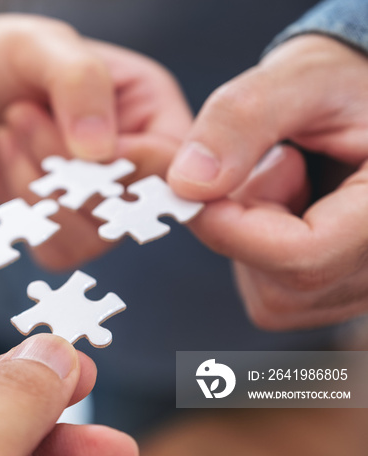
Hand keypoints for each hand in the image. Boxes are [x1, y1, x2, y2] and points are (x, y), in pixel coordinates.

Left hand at [0, 41, 191, 269]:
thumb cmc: (2, 58)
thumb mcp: (42, 46)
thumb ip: (80, 84)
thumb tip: (101, 152)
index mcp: (151, 114)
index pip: (171, 163)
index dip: (130, 164)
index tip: (77, 142)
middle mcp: (134, 164)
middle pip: (132, 207)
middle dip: (66, 166)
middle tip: (22, 111)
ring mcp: (99, 202)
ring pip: (94, 234)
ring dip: (39, 183)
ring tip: (11, 126)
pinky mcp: (61, 227)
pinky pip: (57, 250)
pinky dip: (24, 206)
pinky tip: (6, 153)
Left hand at [167, 35, 367, 328]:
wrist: (366, 104)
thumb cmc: (345, 86)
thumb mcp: (298, 78)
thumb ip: (241, 120)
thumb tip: (186, 184)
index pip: (303, 258)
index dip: (232, 228)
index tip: (193, 187)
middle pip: (282, 284)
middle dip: (247, 223)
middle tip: (275, 162)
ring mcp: (364, 288)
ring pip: (272, 295)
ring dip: (253, 236)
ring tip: (293, 178)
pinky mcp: (340, 293)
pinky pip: (275, 294)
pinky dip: (261, 249)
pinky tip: (292, 206)